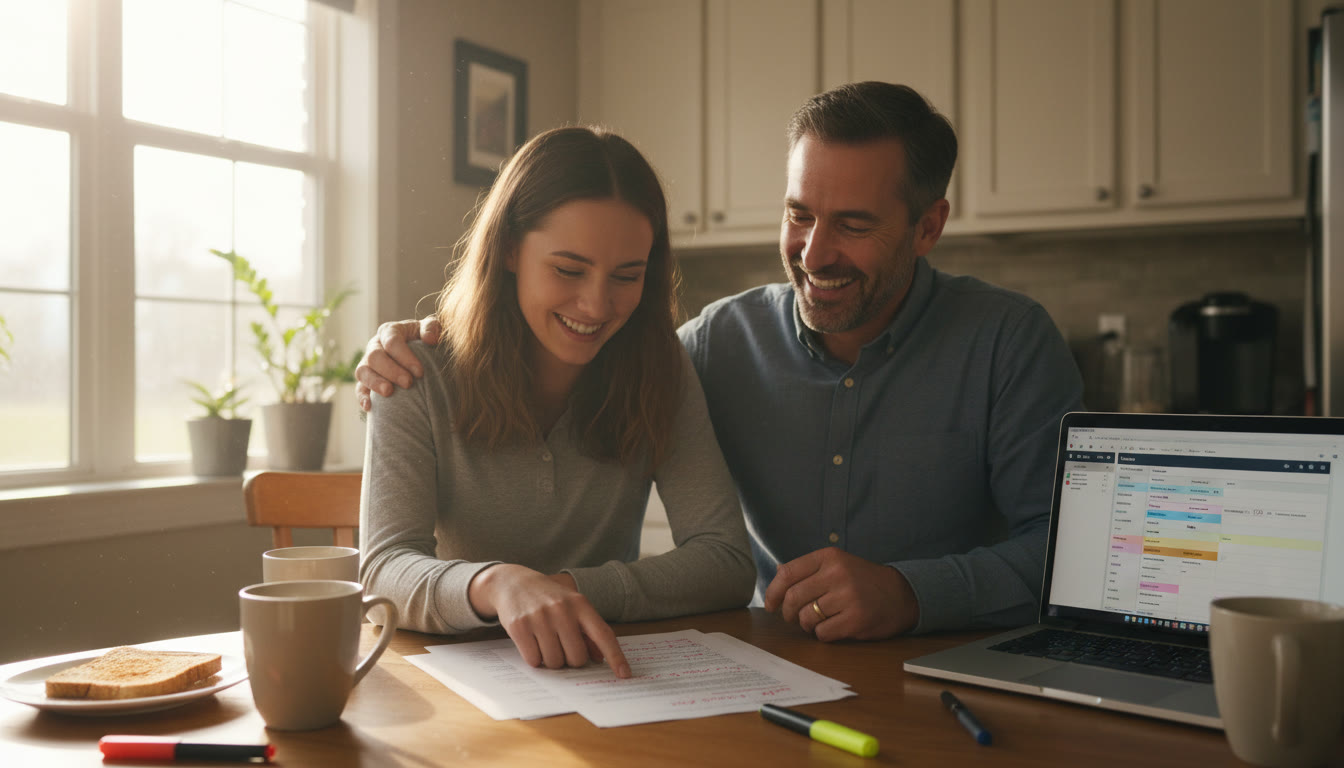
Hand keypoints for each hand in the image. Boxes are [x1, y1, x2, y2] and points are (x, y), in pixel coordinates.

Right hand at [355, 316, 442, 410]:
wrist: (420, 354)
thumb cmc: (425, 340)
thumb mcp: (430, 329)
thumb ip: (432, 328)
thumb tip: (430, 338)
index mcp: (389, 331)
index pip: (392, 341)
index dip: (405, 357)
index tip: (420, 372)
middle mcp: (375, 346)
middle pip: (375, 356)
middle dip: (391, 370)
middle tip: (408, 383)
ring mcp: (367, 363)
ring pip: (362, 371)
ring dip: (374, 382)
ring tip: (389, 393)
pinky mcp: (365, 380)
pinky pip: (359, 388)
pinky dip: (362, 397)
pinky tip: (369, 406)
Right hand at [468, 564, 630, 677]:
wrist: (512, 582)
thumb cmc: (547, 598)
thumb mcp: (571, 606)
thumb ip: (587, 631)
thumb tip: (599, 659)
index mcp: (580, 604)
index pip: (603, 634)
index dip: (616, 657)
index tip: (625, 674)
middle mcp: (562, 610)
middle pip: (576, 657)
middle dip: (570, 660)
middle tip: (562, 647)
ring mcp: (540, 618)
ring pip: (555, 662)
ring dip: (551, 660)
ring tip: (545, 643)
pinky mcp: (520, 626)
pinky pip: (534, 660)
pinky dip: (534, 658)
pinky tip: (531, 643)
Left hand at [762, 547, 918, 641]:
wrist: (901, 595)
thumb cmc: (863, 581)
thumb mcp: (838, 564)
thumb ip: (808, 569)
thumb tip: (777, 574)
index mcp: (829, 557)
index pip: (788, 573)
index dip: (773, 592)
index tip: (771, 604)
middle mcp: (837, 574)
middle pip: (794, 598)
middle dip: (788, 613)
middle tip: (793, 618)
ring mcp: (848, 597)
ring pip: (806, 618)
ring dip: (807, 625)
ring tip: (817, 621)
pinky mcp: (856, 619)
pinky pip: (823, 633)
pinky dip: (822, 634)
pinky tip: (833, 628)